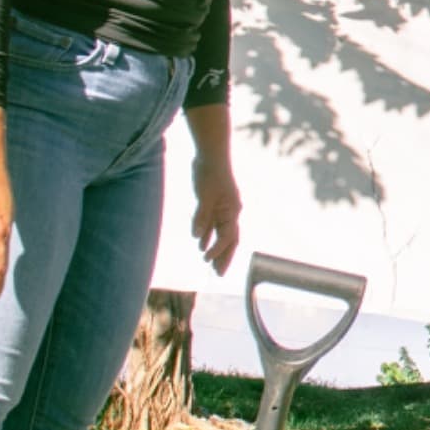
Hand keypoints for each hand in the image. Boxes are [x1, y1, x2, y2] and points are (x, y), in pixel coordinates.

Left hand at [192, 154, 242, 275]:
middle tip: (219, 274)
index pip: (227, 236)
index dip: (218, 250)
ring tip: (211, 265)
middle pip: (230, 239)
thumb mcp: (204, 196)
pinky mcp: (215, 204)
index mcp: (232, 211)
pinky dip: (209, 235)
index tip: (206, 260)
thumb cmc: (210, 173)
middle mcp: (231, 212)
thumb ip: (201, 217)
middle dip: (225, 257)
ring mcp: (224, 208)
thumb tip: (197, 237)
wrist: (212, 154)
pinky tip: (200, 244)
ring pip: (222, 233)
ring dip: (217, 249)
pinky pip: (214, 225)